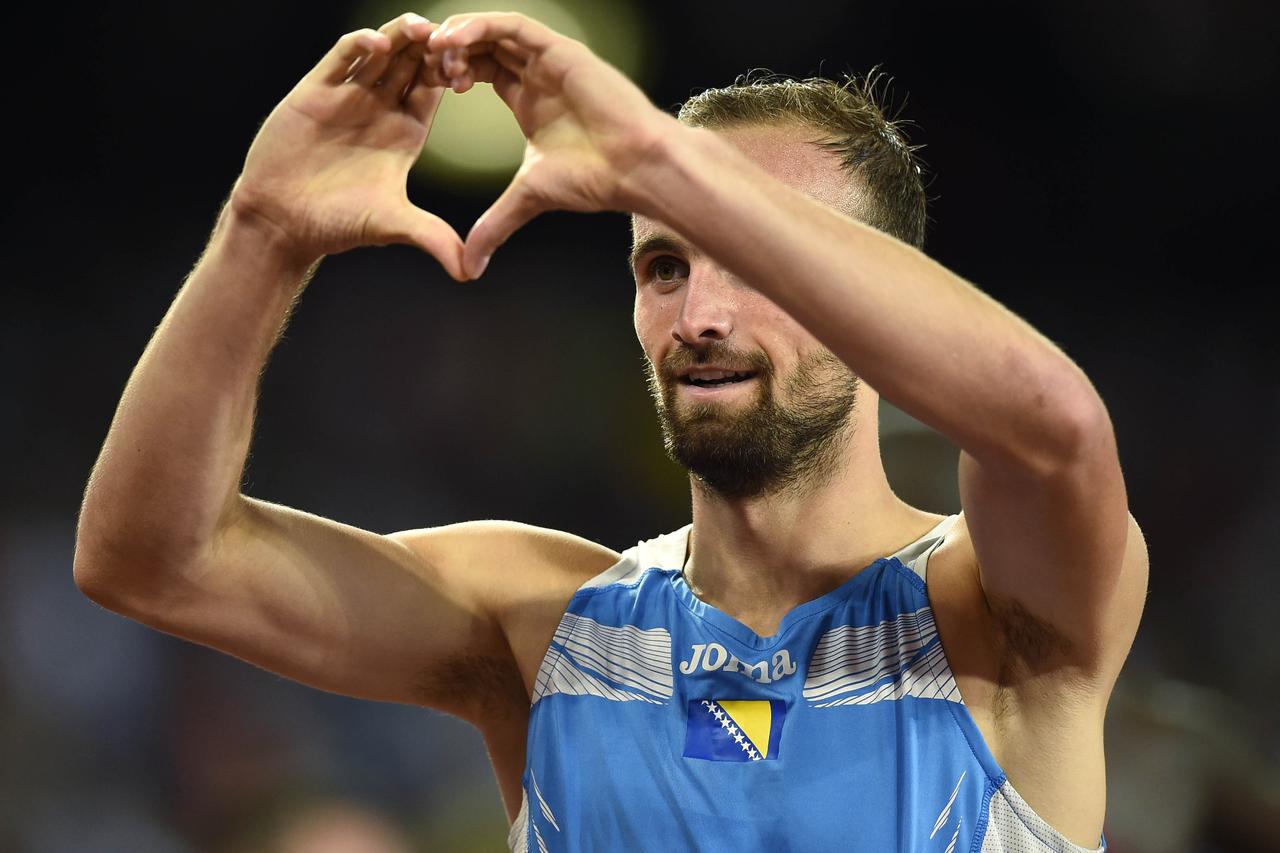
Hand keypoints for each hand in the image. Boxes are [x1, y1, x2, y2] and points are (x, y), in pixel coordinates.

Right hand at [230, 13, 465, 278]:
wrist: (282, 222)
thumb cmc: (337, 224)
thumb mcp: (393, 225)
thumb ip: (432, 238)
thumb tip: (469, 272)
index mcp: (405, 132)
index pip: (435, 88)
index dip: (452, 73)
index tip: (470, 69)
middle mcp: (379, 108)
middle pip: (412, 62)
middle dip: (432, 45)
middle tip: (453, 34)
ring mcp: (348, 96)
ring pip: (381, 52)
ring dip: (401, 35)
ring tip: (421, 28)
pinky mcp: (316, 91)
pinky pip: (341, 58)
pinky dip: (359, 45)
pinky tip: (377, 42)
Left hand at [424, 13, 674, 276]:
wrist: (634, 169)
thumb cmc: (594, 180)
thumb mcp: (528, 198)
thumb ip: (495, 224)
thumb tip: (470, 266)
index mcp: (528, 100)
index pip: (478, 69)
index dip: (448, 73)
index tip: (423, 88)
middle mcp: (537, 75)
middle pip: (481, 45)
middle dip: (447, 51)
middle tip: (421, 66)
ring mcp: (549, 59)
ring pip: (493, 30)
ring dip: (458, 35)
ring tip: (433, 51)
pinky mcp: (561, 50)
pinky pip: (512, 26)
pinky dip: (480, 26)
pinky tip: (454, 40)